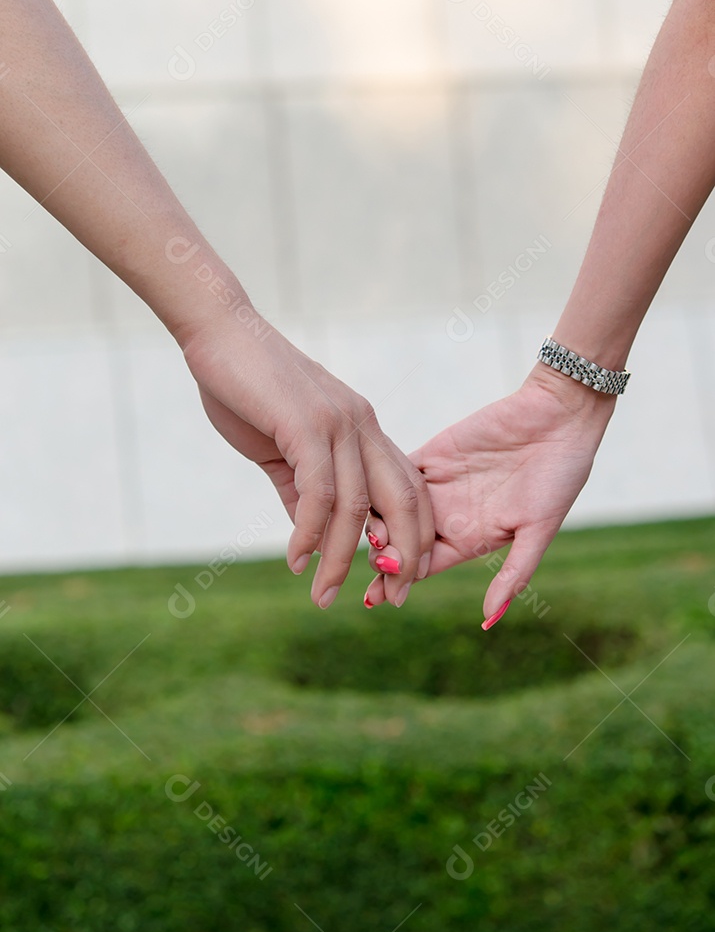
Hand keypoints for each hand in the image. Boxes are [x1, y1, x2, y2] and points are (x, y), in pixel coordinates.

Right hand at [181, 313, 433, 608]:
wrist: (218, 332)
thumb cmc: (246, 389)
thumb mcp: (282, 448)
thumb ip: (300, 491)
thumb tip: (310, 538)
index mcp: (364, 429)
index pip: (409, 489)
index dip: (414, 537)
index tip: (399, 580)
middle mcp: (362, 425)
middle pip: (404, 500)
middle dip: (403, 556)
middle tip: (390, 599)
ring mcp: (338, 423)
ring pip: (356, 506)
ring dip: (341, 558)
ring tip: (324, 595)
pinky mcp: (306, 424)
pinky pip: (319, 492)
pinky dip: (310, 533)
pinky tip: (296, 560)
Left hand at [364, 364, 615, 624]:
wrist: (560, 416)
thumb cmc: (560, 475)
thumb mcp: (540, 528)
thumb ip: (515, 574)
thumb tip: (489, 620)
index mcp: (470, 538)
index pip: (423, 566)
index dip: (399, 581)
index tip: (377, 596)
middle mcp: (448, 514)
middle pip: (398, 541)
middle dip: (379, 555)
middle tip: (367, 563)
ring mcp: (437, 483)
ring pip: (390, 507)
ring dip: (373, 520)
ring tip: (364, 533)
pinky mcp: (432, 452)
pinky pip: (394, 468)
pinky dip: (376, 480)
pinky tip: (362, 489)